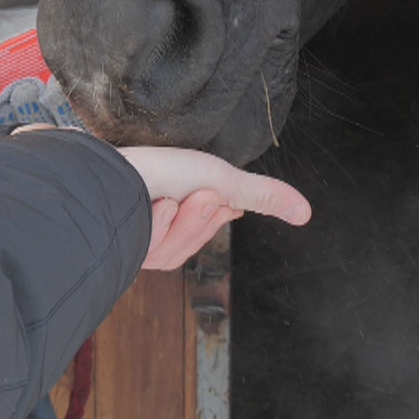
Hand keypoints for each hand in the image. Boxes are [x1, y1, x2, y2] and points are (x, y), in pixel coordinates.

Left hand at [116, 145, 310, 269]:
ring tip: (170, 199)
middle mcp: (163, 223)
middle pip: (197, 240)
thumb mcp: (225, 180)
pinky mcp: (124, 249)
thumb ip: (265, 196)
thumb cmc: (163, 168)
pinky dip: (155, 226)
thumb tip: (308, 213)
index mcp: (185, 204)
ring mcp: (142, 239)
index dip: (215, 213)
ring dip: (181, 223)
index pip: (211, 221)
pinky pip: (153, 250)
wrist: (110, 175)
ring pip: (177, 250)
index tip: (214, 192)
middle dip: (200, 219)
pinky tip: (148, 208)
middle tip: (199, 193)